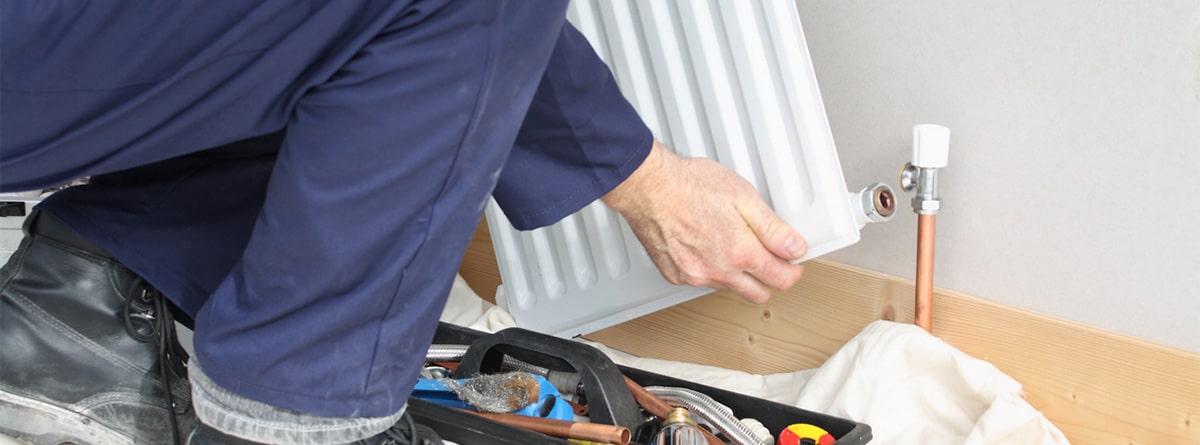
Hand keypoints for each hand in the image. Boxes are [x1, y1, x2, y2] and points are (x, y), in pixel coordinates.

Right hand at [602, 141, 806, 302]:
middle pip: (757, 295)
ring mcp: (694, 277)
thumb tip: (795, 248)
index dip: (793, 270)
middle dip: (770, 280)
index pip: (780, 279)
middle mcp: (717, 272)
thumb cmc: (690, 185)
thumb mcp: (743, 197)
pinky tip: (706, 246)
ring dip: (739, 275)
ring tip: (733, 244)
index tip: (793, 261)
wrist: (648, 187)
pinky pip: (702, 282)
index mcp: (740, 253)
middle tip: (770, 258)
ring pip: (729, 288)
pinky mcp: (675, 275)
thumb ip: (773, 229)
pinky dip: (711, 270)